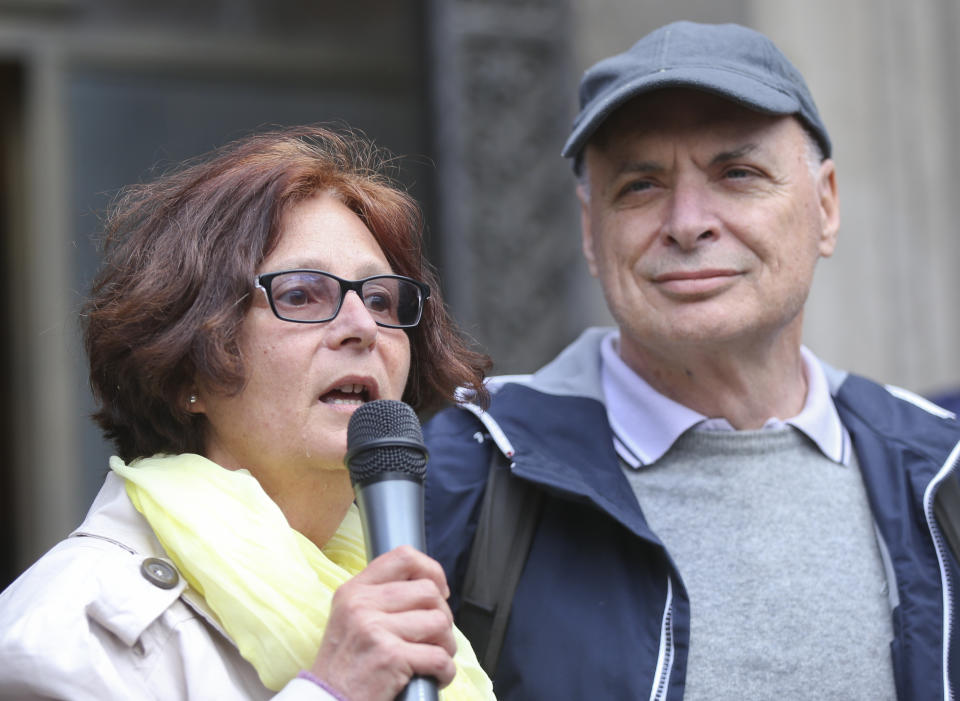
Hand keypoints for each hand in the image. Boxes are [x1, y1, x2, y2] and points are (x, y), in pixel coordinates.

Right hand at [309, 545, 456, 700]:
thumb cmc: (346, 666)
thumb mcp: (351, 618)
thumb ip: (382, 597)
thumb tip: (430, 587)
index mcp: (354, 591)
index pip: (403, 557)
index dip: (431, 570)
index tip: (439, 591)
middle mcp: (362, 605)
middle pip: (429, 592)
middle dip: (442, 617)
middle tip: (434, 637)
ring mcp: (375, 629)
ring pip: (439, 623)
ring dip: (445, 645)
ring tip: (432, 658)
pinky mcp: (390, 657)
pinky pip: (439, 657)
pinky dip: (445, 672)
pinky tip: (434, 677)